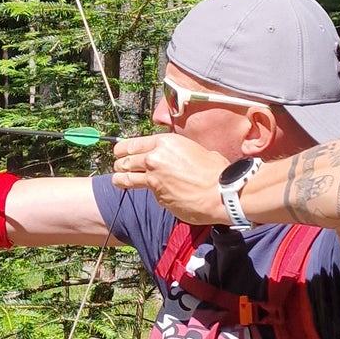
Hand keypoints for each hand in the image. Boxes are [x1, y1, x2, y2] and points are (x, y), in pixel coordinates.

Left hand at [111, 132, 226, 224]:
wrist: (221, 192)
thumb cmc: (214, 170)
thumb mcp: (192, 149)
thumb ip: (174, 152)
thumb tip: (170, 157)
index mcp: (163, 142)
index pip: (130, 144)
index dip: (121, 150)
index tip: (119, 153)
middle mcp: (154, 158)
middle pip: (124, 161)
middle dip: (120, 165)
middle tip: (120, 167)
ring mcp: (153, 178)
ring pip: (125, 178)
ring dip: (121, 179)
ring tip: (118, 180)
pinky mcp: (157, 196)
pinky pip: (146, 193)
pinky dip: (148, 193)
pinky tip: (153, 193)